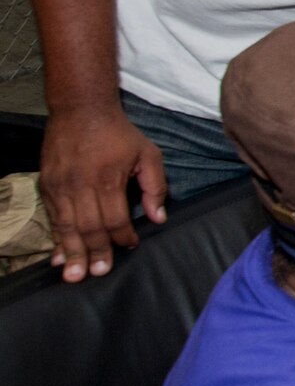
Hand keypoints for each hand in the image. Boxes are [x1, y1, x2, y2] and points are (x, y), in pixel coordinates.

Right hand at [40, 103, 166, 281]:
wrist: (80, 109)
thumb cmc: (119, 133)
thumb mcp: (148, 153)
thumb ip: (155, 187)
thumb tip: (159, 218)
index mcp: (108, 179)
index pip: (115, 218)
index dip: (123, 236)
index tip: (130, 245)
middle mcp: (80, 185)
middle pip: (88, 227)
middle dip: (94, 253)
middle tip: (97, 274)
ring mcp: (60, 186)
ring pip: (66, 226)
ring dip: (71, 252)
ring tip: (74, 275)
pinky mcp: (46, 185)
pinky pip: (52, 217)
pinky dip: (56, 237)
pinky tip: (59, 254)